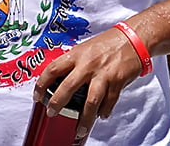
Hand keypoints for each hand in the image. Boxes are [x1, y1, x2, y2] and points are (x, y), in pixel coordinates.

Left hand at [32, 26, 141, 142]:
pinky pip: (109, 102)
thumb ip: (73, 63)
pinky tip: (100, 116)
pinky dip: (104, 112)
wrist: (133, 38)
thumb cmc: (107, 43)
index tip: (37, 96)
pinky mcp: (117, 82)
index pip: (53, 69)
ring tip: (79, 130)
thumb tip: (59, 78)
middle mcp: (88, 65)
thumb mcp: (84, 49)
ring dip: (84, 119)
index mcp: (76, 55)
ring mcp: (103, 75)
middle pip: (67, 87)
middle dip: (57, 103)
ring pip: (90, 102)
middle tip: (51, 113)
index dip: (41, 84)